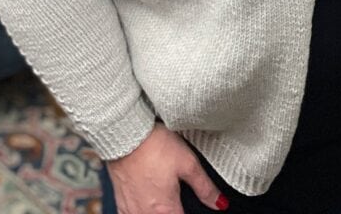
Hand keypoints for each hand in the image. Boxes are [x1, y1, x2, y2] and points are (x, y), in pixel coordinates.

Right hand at [105, 122, 227, 213]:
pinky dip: (140, 213)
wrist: (125, 134)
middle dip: (175, 213)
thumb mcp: (187, 162)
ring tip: (164, 203)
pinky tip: (146, 206)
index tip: (192, 208)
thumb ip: (204, 187)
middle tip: (179, 203)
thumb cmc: (155, 145)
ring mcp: (131, 210)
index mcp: (166, 210)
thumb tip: (220, 204)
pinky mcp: (121, 201)